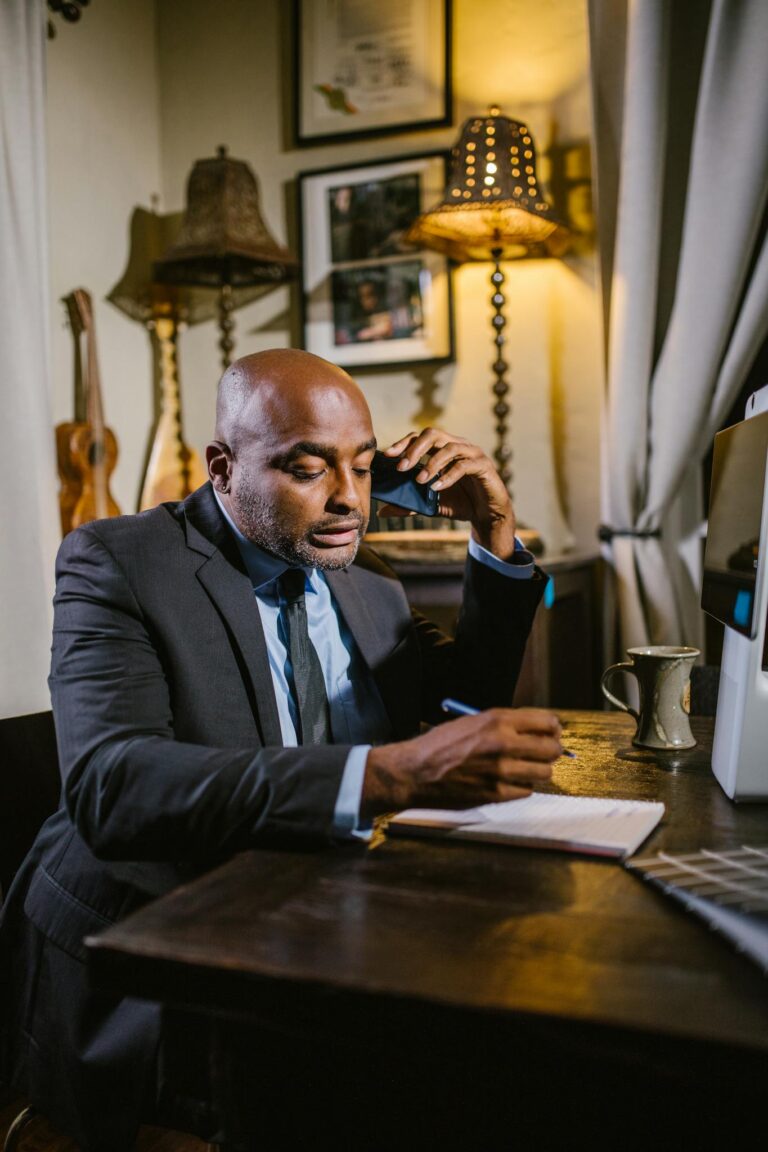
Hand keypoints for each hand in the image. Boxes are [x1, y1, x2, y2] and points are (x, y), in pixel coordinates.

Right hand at [361, 708, 563, 818]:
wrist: (416, 771)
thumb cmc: (439, 745)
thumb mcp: (471, 722)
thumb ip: (503, 724)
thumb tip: (534, 731)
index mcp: (497, 720)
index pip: (546, 722)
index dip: (553, 729)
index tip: (552, 733)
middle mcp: (503, 743)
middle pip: (551, 749)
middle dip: (552, 751)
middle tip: (545, 753)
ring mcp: (501, 770)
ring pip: (543, 773)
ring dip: (537, 771)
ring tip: (524, 769)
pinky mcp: (496, 793)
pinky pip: (526, 791)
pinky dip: (521, 787)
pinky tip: (508, 781)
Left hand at [378, 428, 515, 558]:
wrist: (488, 516)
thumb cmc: (460, 504)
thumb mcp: (430, 505)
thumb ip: (409, 504)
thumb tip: (382, 511)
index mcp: (443, 449)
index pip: (420, 437)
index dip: (404, 443)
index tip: (388, 455)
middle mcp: (458, 446)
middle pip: (433, 434)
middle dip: (415, 449)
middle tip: (401, 467)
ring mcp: (472, 453)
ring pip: (449, 447)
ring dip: (431, 463)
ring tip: (419, 480)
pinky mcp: (484, 466)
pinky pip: (464, 465)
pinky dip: (448, 475)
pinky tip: (437, 487)